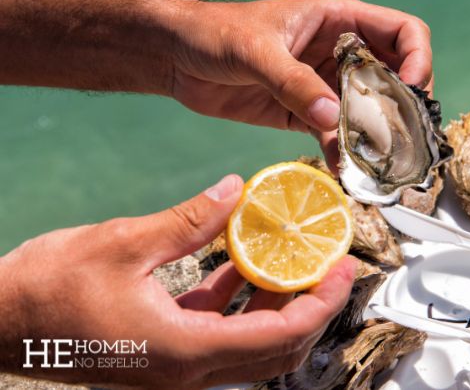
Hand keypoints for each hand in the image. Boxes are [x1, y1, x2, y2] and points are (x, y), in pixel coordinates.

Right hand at [0, 175, 355, 388]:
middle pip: (277, 350)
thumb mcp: (126, 244)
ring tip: (295, 259)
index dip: (320, 304)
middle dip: (311, 308)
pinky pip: (219, 330)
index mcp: (185, 350)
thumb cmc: (50, 290)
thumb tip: (237, 190)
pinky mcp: (164, 352)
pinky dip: (240, 300)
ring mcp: (177, 366)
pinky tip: (242, 262)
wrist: (0, 320)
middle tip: (331, 266)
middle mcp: (188, 370)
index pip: (280, 337)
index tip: (343, 271)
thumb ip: (191, 220)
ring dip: (279, 304)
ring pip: (252, 344)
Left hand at [170, 0, 432, 170]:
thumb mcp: (255, 51)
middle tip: (402, 140)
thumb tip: (333, 116)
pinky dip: (343, 154)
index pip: (403, 33)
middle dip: (403, 109)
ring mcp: (325, 85)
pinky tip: (345, 171)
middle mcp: (340, 53)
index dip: (419, 60)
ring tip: (379, 164)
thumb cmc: (214, 32)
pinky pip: (336, 135)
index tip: (412, 92)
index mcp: (339, 21)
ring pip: (368, 112)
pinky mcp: (306, 114)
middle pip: (395, 78)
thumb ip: (293, 82)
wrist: (177, 58)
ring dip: (376, 138)